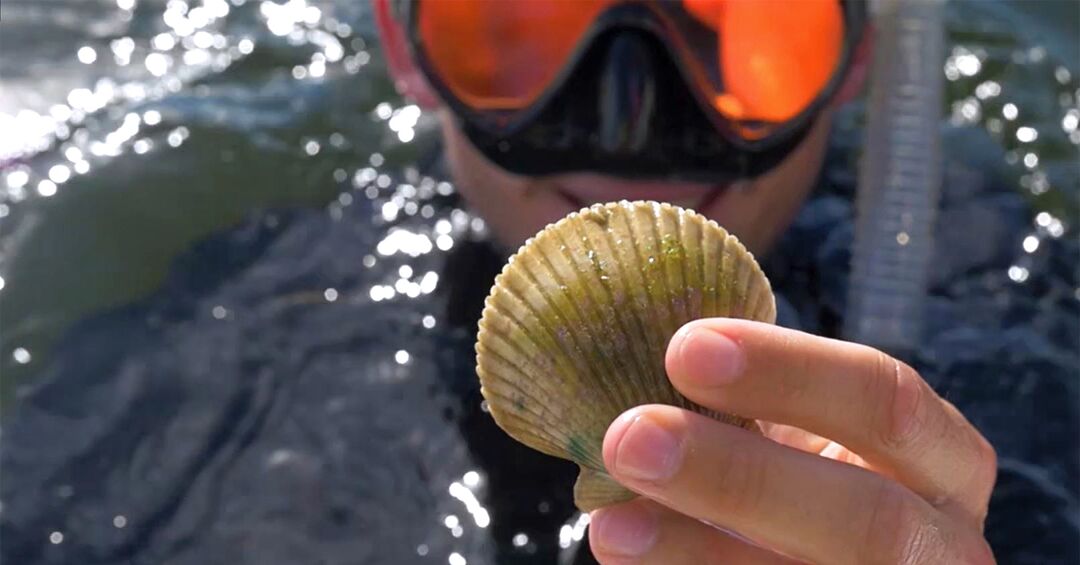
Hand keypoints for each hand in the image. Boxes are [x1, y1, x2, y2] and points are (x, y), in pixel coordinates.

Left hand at [587, 319, 997, 563]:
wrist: (813, 547)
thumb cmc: (797, 470)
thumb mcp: (793, 429)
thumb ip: (745, 404)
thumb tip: (633, 360)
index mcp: (942, 458)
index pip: (887, 400)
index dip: (789, 371)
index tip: (683, 346)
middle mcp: (940, 541)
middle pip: (865, 516)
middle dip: (738, 476)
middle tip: (630, 437)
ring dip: (695, 551)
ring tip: (610, 526)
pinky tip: (629, 555)